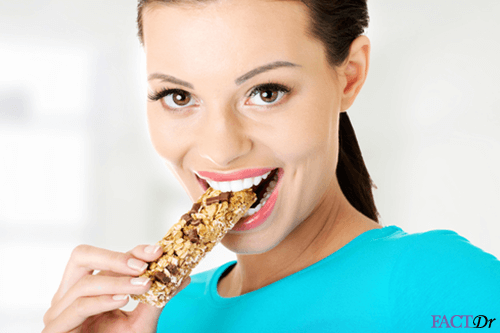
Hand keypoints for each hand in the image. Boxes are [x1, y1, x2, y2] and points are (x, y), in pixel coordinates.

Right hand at [42, 244, 190, 332]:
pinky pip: (79, 307)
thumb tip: (183, 276)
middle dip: (116, 257)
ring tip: (144, 284)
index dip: (131, 251)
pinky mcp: (55, 330)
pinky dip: (103, 300)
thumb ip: (157, 298)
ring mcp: (59, 312)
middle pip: (81, 256)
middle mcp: (69, 296)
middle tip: (144, 264)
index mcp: (88, 288)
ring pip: (85, 282)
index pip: (106, 258)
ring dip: (119, 281)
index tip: (158, 252)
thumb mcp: (141, 322)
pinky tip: (123, 299)